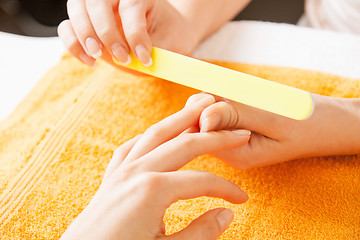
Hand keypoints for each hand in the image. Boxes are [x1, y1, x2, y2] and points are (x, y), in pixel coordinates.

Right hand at [58, 0, 198, 66]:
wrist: (163, 34)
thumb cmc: (167, 35)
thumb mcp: (170, 42)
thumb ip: (157, 49)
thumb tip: (141, 61)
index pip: (130, 5)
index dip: (135, 34)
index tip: (145, 58)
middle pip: (97, 1)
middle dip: (106, 32)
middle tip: (121, 58)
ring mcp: (97, 7)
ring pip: (76, 8)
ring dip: (84, 35)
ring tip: (98, 57)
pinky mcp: (85, 22)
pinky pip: (66, 27)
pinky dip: (72, 44)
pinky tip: (90, 61)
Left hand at [60, 94, 249, 239]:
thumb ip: (200, 233)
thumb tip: (226, 214)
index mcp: (153, 190)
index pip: (202, 181)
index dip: (226, 189)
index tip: (242, 199)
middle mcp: (137, 171)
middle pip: (184, 144)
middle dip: (214, 137)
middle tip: (238, 132)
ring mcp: (121, 171)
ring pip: (157, 134)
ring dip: (182, 120)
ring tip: (201, 107)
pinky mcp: (111, 177)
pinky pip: (132, 146)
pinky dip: (151, 136)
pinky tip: (159, 134)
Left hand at [199, 94, 359, 168]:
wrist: (328, 122)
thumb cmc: (306, 122)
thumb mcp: (273, 119)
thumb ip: (236, 116)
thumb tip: (201, 117)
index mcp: (234, 154)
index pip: (197, 133)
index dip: (202, 110)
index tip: (225, 98)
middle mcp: (228, 149)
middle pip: (196, 121)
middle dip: (210, 101)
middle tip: (238, 97)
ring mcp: (231, 137)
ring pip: (206, 110)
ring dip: (220, 95)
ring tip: (248, 98)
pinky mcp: (237, 124)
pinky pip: (220, 106)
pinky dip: (229, 95)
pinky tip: (248, 97)